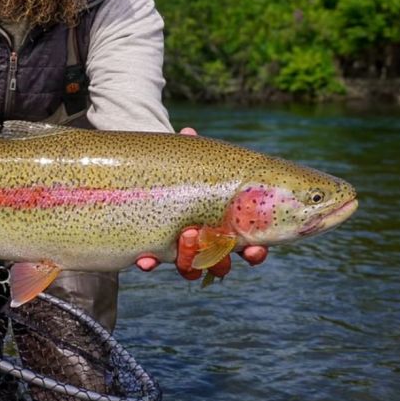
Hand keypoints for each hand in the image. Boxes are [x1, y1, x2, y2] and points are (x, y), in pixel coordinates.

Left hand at [134, 126, 268, 279]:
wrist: (151, 178)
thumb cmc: (182, 170)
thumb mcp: (188, 161)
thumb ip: (190, 151)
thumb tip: (187, 132)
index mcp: (225, 225)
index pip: (249, 247)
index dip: (255, 253)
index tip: (254, 249)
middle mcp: (206, 244)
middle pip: (220, 263)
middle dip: (215, 255)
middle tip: (199, 233)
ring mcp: (181, 250)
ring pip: (191, 268)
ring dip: (188, 259)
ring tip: (182, 238)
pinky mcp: (155, 250)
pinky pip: (155, 264)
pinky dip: (150, 263)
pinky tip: (144, 260)